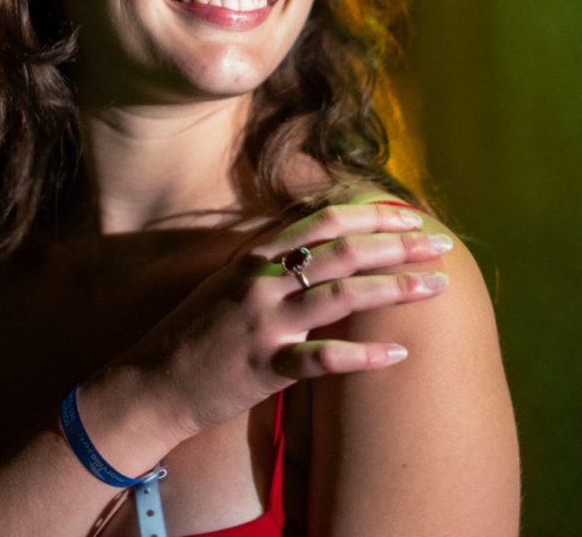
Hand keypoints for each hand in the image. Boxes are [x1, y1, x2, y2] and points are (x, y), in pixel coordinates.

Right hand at [126, 202, 451, 438]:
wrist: (155, 379)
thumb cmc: (197, 328)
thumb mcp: (229, 278)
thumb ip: (270, 256)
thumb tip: (317, 233)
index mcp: (255, 254)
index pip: (323, 221)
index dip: (371, 215)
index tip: (410, 216)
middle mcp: (262, 281)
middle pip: (340, 251)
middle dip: (396, 245)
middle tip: (439, 244)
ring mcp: (264, 323)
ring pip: (339, 295)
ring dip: (393, 289)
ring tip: (436, 287)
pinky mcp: (266, 367)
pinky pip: (322, 359)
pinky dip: (363, 356)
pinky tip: (399, 355)